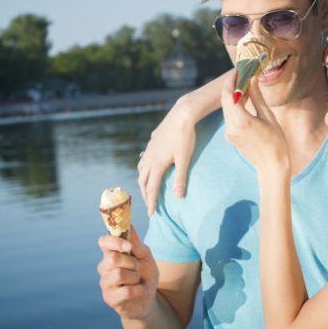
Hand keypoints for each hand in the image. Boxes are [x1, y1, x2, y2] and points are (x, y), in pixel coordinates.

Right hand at [97, 226, 159, 319]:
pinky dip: (139, 289)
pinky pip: (126, 290)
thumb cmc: (145, 274)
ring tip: (138, 281)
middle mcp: (104, 267)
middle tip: (137, 268)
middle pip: (112, 258)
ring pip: (119, 274)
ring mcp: (105, 283)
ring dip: (135, 277)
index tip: (128, 246)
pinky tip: (141, 290)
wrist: (149, 299)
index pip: (103, 241)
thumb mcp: (145, 256)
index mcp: (111, 253)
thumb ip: (137, 244)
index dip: (115, 241)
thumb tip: (129, 226)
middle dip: (131, 262)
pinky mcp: (109, 298)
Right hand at [138, 98, 195, 214]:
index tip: (151, 213)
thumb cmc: (185, 137)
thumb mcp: (184, 160)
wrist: (182, 115)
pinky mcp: (153, 140)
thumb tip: (178, 197)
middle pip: (143, 180)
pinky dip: (145, 165)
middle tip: (149, 204)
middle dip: (145, 193)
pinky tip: (150, 163)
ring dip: (143, 179)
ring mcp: (150, 148)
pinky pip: (145, 156)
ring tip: (147, 186)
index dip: (151, 202)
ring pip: (142, 167)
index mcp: (157, 164)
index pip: (151, 188)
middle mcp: (150, 157)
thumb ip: (180, 179)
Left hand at [221, 70, 289, 175]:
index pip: (229, 94)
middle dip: (232, 85)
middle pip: (225, 100)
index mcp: (241, 121)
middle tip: (242, 73)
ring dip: (233, 95)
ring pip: (226, 107)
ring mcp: (229, 132)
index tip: (238, 69)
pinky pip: (229, 116)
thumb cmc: (276, 142)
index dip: (232, 80)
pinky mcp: (230, 136)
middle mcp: (231, 127)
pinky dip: (235, 105)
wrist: (271, 167)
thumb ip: (257, 97)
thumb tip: (252, 79)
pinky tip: (244, 99)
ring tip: (245, 84)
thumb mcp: (269, 117)